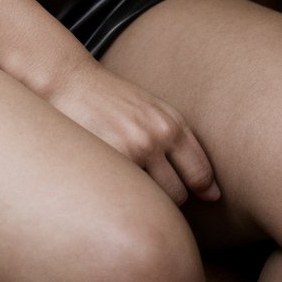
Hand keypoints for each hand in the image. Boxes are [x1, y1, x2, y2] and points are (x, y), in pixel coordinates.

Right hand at [45, 57, 219, 207]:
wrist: (69, 80)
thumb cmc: (110, 99)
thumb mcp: (151, 109)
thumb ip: (178, 143)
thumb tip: (212, 194)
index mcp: (171, 122)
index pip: (201, 174)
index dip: (199, 193)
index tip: (193, 200)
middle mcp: (157, 134)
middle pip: (179, 195)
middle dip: (166, 198)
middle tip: (145, 187)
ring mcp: (134, 147)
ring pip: (154, 201)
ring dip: (143, 201)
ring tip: (127, 187)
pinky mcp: (110, 158)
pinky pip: (129, 197)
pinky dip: (122, 199)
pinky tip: (111, 185)